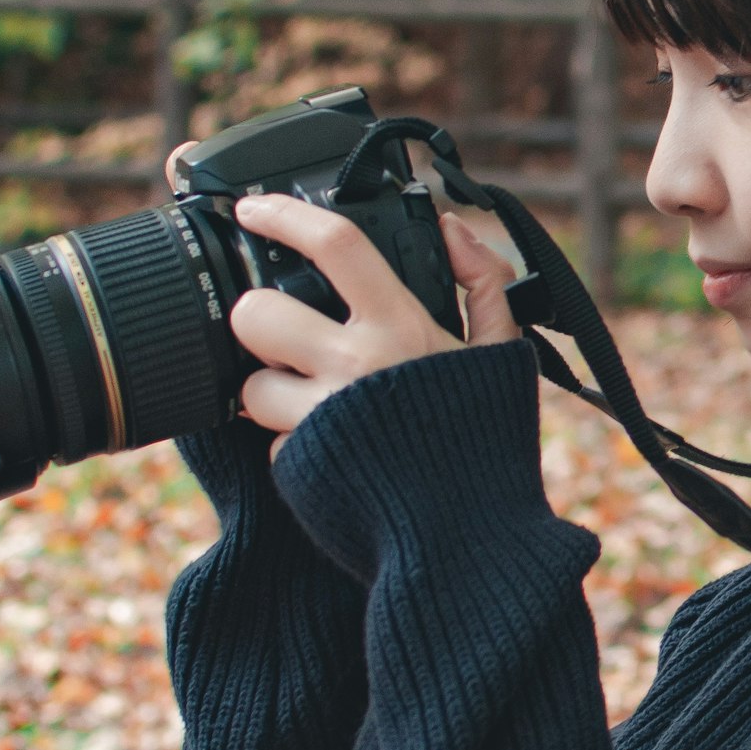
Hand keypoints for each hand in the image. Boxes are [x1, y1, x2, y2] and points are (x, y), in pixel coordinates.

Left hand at [225, 192, 520, 438]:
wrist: (469, 541)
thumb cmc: (487, 444)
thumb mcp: (502, 355)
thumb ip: (483, 284)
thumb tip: (452, 230)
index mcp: (400, 326)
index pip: (334, 244)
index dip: (284, 214)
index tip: (254, 208)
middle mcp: (353, 364)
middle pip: (257, 313)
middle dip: (258, 320)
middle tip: (282, 335)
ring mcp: (318, 417)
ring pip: (249, 384)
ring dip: (269, 391)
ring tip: (310, 403)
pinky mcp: (298, 466)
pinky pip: (269, 442)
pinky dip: (292, 442)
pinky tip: (329, 448)